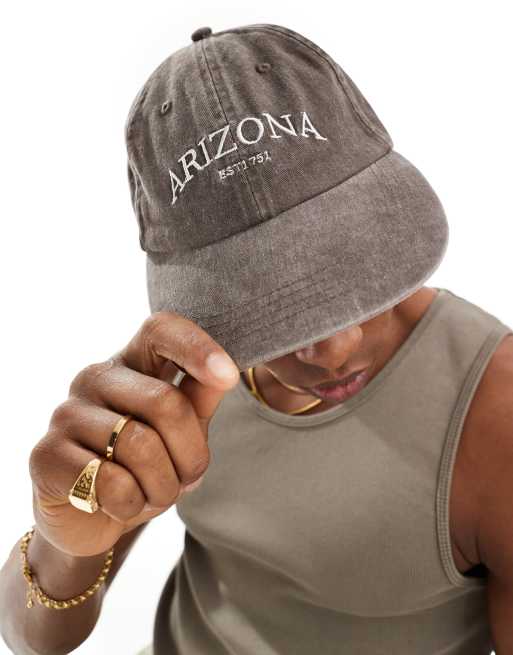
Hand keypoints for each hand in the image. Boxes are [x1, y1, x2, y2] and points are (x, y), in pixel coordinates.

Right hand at [28, 312, 239, 556]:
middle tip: (189, 478)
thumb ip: (199, 399)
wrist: (90, 518)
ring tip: (155, 494)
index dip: (196, 347)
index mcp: (132, 362)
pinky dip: (131, 505)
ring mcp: (66, 413)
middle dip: (191, 455)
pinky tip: (120, 504)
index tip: (228, 376)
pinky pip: (111, 483)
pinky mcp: (45, 454)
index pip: (160, 330)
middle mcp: (95, 377)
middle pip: (165, 402)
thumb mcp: (180, 433)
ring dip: (163, 486)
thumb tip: (225, 373)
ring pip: (140, 447)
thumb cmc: (142, 467)